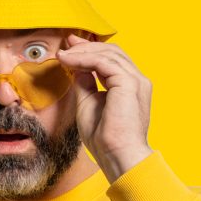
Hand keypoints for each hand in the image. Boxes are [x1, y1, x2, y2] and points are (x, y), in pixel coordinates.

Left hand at [55, 32, 154, 181]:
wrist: (117, 156)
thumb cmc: (105, 138)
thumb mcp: (88, 103)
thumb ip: (85, 83)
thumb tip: (77, 66)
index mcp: (130, 86)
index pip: (112, 59)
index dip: (90, 51)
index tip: (70, 48)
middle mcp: (137, 80)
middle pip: (112, 52)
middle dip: (87, 46)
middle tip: (66, 45)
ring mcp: (136, 80)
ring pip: (108, 53)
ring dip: (82, 52)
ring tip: (63, 55)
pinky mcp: (129, 83)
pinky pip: (103, 62)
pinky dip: (84, 59)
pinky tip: (68, 61)